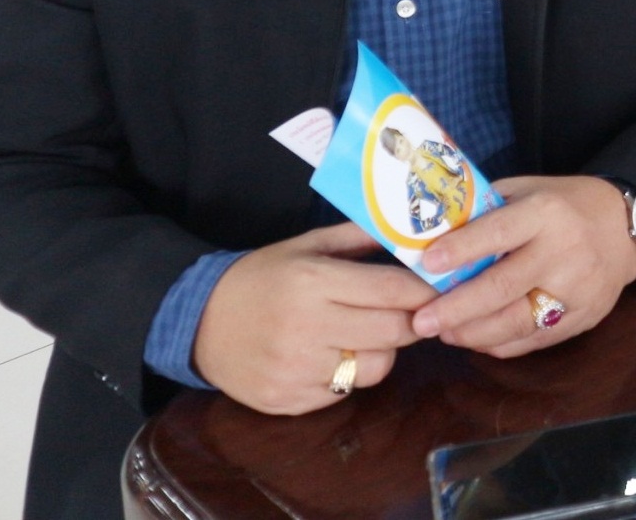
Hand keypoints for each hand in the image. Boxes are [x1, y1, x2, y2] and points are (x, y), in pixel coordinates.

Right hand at [191, 222, 436, 415]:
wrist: (197, 323)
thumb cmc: (261, 277)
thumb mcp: (306, 246)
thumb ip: (358, 238)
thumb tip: (412, 234)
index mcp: (313, 282)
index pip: (392, 289)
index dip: (424, 291)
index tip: (438, 289)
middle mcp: (307, 327)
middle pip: (394, 331)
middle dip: (412, 321)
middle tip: (411, 313)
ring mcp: (297, 370)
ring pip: (377, 367)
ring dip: (382, 350)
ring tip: (366, 334)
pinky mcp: (290, 401)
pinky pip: (346, 391)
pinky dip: (349, 374)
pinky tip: (333, 355)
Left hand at [412, 175, 635, 359]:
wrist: (628, 227)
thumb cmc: (567, 204)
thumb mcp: (530, 190)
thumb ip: (489, 211)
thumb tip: (435, 234)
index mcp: (546, 213)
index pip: (498, 233)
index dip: (461, 250)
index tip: (427, 263)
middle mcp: (563, 252)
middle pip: (502, 287)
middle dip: (456, 308)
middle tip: (420, 322)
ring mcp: (576, 289)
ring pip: (516, 322)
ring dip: (474, 333)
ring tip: (444, 334)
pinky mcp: (584, 316)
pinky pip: (535, 339)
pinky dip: (501, 344)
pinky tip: (477, 340)